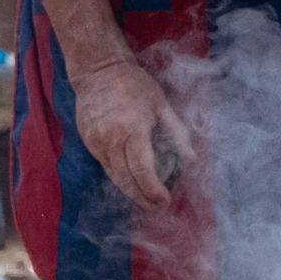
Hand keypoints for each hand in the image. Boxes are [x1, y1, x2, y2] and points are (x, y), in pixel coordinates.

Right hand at [70, 56, 196, 210]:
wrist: (98, 71)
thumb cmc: (134, 85)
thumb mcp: (162, 105)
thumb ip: (177, 133)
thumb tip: (192, 159)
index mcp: (132, 129)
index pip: (142, 170)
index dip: (153, 190)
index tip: (165, 201)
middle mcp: (111, 140)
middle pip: (126, 180)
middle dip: (142, 198)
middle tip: (157, 208)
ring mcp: (97, 143)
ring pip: (114, 177)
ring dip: (130, 193)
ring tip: (146, 201)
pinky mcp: (89, 143)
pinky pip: (106, 167)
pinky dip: (119, 179)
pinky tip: (132, 184)